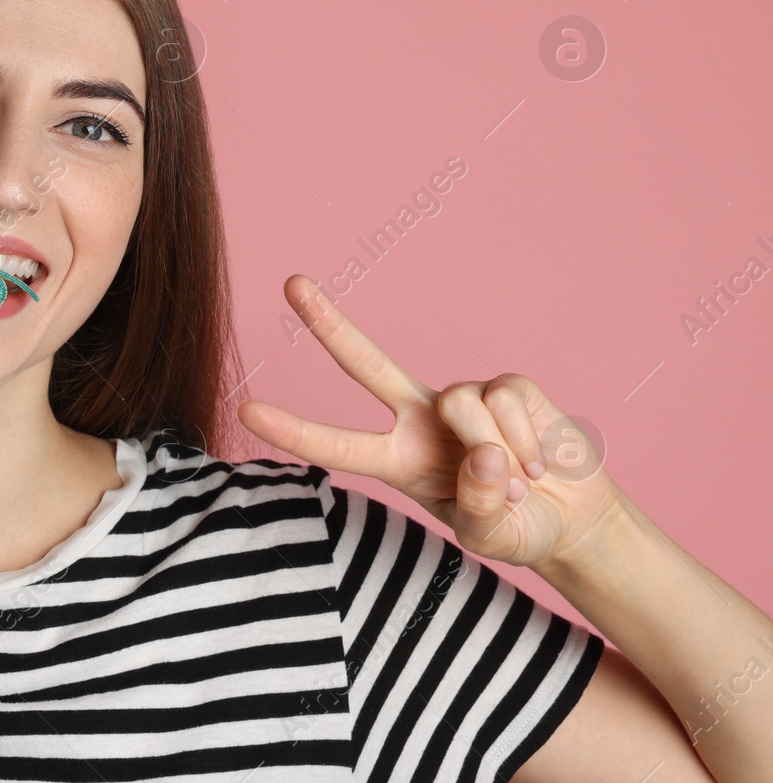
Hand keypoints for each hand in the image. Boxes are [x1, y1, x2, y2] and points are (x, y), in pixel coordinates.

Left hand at [235, 274, 625, 570]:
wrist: (573, 518)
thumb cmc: (517, 528)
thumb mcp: (490, 537)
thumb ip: (479, 508)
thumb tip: (484, 455)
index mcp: (398, 460)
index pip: (336, 444)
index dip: (293, 429)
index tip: (246, 410)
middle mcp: (421, 419)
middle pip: (367, 363)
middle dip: (329, 323)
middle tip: (290, 282)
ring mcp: (463, 398)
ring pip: (463, 406)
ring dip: (501, 454)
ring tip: (520, 482)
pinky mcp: (508, 384)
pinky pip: (506, 401)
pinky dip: (529, 442)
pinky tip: (539, 461)